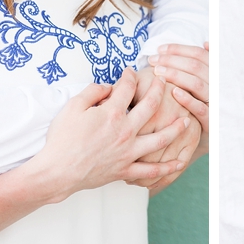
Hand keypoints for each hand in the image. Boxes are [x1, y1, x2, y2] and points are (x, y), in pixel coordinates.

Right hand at [17, 69, 189, 204]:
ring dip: (175, 127)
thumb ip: (93, 92)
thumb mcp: (73, 106)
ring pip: (160, 138)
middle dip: (159, 89)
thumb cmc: (62, 139)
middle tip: (165, 81)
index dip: (130, 76)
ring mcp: (128, 151)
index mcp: (112, 113)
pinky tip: (179, 162)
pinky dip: (166, 167)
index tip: (131, 72)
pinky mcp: (125, 169)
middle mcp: (125, 130)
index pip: (127, 87)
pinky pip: (151, 170)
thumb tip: (108, 86)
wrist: (57, 171)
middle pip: (150, 106)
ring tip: (186, 120)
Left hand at [149, 42, 208, 160]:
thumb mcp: (208, 83)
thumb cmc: (204, 105)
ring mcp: (216, 103)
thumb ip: (206, 63)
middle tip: (153, 60)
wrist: (215, 137)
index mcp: (217, 73)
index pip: (199, 54)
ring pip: (197, 84)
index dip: (179, 49)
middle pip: (196, 66)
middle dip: (172, 60)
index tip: (160, 49)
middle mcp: (219, 85)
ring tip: (157, 72)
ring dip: (176, 75)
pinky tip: (173, 93)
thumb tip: (207, 43)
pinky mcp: (213, 121)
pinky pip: (201, 108)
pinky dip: (187, 99)